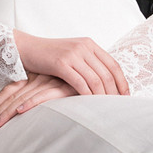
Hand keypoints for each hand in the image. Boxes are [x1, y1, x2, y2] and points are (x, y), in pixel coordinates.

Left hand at [0, 72, 75, 130]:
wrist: (95, 77)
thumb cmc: (73, 86)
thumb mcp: (51, 88)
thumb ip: (37, 95)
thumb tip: (19, 111)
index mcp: (33, 77)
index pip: (9, 90)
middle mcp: (38, 78)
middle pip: (12, 96)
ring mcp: (49, 82)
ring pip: (22, 98)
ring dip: (7, 112)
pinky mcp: (61, 88)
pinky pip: (42, 96)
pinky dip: (30, 104)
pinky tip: (20, 112)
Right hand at [12, 31, 130, 98]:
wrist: (26, 48)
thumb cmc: (49, 55)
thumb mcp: (72, 54)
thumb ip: (87, 63)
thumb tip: (104, 81)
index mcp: (89, 44)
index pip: (113, 64)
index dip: (122, 81)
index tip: (126, 95)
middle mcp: (84, 47)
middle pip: (107, 73)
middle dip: (114, 92)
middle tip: (117, 106)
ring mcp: (72, 54)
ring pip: (96, 79)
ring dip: (102, 96)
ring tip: (105, 108)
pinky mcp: (61, 63)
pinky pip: (80, 82)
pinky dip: (87, 94)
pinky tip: (89, 104)